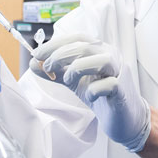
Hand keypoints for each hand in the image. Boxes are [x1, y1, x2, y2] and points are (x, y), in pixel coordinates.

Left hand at [30, 33, 151, 151]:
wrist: (123, 118)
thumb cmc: (101, 95)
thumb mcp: (74, 81)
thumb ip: (56, 72)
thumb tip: (34, 64)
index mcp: (100, 50)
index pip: (77, 38)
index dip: (56, 44)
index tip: (37, 54)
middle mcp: (112, 56)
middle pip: (87, 46)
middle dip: (61, 55)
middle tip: (48, 67)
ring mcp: (119, 73)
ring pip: (102, 60)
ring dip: (79, 68)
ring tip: (69, 79)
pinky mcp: (122, 91)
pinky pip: (109, 84)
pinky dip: (94, 90)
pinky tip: (89, 96)